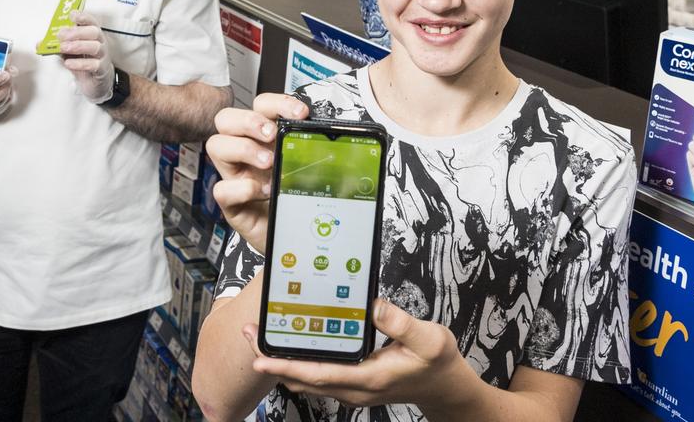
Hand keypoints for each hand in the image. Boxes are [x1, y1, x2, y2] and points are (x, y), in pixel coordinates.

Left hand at [58, 11, 114, 103]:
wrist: (96, 82)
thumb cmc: (84, 61)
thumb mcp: (69, 51)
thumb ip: (56, 46)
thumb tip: (40, 44)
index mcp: (92, 35)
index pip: (91, 21)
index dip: (82, 16)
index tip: (72, 15)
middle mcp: (100, 42)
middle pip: (93, 32)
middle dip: (77, 32)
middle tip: (61, 34)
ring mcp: (102, 56)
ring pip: (95, 47)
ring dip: (78, 45)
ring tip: (64, 47)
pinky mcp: (101, 70)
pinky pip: (94, 65)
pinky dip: (80, 64)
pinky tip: (68, 63)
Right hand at [205, 93, 307, 251]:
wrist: (295, 238)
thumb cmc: (298, 200)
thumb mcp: (307, 170)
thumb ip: (310, 150)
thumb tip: (326, 134)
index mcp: (264, 139)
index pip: (260, 106)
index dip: (276, 103)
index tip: (300, 113)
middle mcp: (245, 154)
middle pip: (226, 119)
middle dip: (248, 120)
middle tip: (271, 134)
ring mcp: (235, 177)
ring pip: (216, 146)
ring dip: (243, 149)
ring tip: (268, 162)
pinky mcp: (232, 204)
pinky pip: (222, 190)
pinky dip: (243, 188)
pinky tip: (265, 191)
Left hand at [244, 299, 471, 409]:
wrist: (446, 387)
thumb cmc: (438, 364)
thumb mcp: (429, 339)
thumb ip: (400, 323)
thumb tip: (372, 305)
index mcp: (368, 377)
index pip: (317, 374)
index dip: (285, 367)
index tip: (259, 356)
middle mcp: (354, 387)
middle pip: (303, 378)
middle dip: (272, 359)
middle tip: (248, 334)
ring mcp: (352, 387)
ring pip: (307, 379)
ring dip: (280, 360)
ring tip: (258, 337)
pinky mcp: (352, 382)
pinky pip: (317, 375)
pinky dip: (297, 362)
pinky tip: (289, 344)